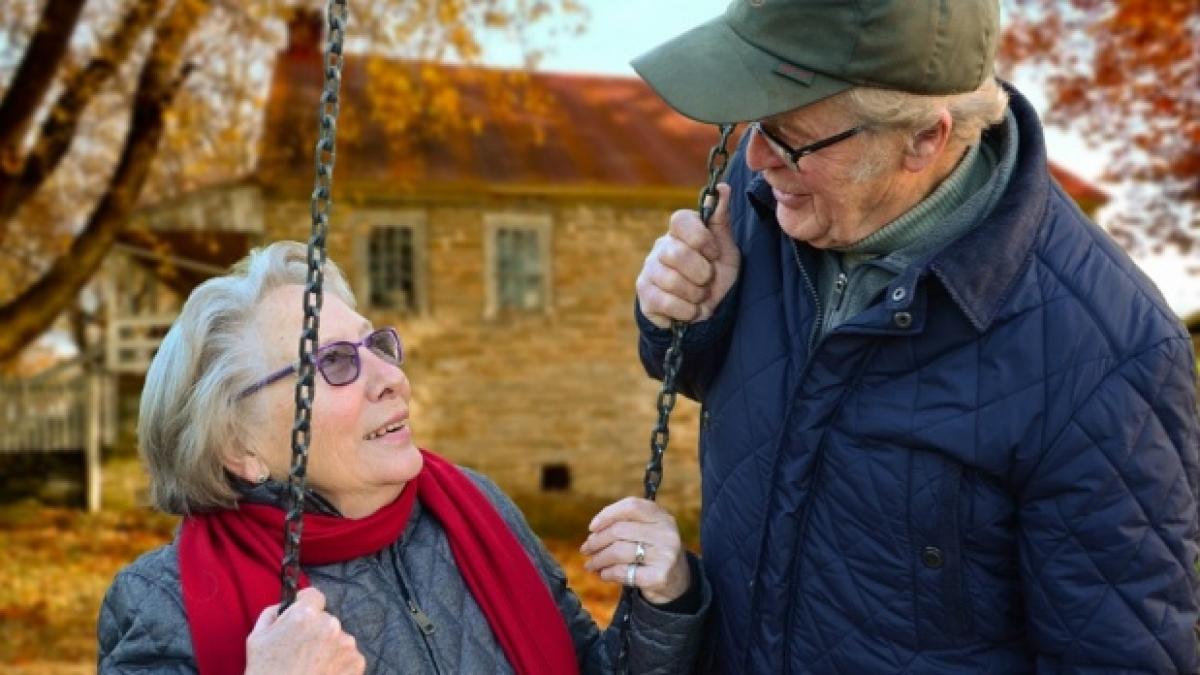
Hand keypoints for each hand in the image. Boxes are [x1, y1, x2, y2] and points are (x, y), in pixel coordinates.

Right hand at [245, 587, 364, 674]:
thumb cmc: (266, 673)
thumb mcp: (256, 638)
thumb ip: (273, 613)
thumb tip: (286, 605)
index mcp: (305, 615)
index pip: (314, 596)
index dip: (306, 605)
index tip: (302, 618)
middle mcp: (330, 625)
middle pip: (326, 619)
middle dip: (316, 631)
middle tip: (301, 651)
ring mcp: (346, 644)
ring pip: (338, 638)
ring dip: (329, 647)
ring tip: (311, 667)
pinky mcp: (357, 662)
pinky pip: (348, 656)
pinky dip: (339, 664)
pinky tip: (322, 674)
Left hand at [580, 497, 690, 604]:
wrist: (677, 581)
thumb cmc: (653, 552)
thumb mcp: (649, 531)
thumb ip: (626, 524)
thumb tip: (594, 531)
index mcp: (662, 517)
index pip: (631, 506)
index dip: (607, 514)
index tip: (592, 527)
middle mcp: (666, 533)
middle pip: (619, 530)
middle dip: (596, 541)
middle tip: (586, 549)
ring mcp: (665, 555)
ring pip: (618, 552)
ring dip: (598, 559)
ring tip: (591, 564)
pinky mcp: (659, 576)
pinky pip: (623, 572)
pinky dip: (608, 573)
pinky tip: (604, 574)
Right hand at [635, 182, 739, 329]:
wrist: (706, 311)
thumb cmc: (716, 274)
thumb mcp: (726, 248)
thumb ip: (721, 219)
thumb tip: (723, 188)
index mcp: (681, 231)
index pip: (680, 220)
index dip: (700, 238)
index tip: (714, 254)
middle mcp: (661, 247)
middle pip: (677, 254)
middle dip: (702, 273)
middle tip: (708, 280)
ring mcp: (649, 270)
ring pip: (671, 281)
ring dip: (696, 295)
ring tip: (701, 297)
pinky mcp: (644, 294)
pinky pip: (665, 302)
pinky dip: (687, 311)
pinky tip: (692, 310)